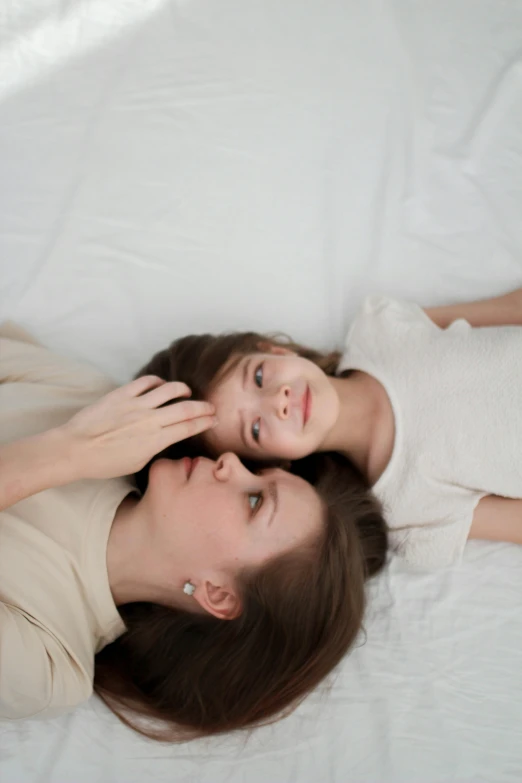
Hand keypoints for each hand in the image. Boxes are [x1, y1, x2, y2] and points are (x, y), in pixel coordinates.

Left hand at [60, 376, 215, 479]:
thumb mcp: (137, 463)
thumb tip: (164, 436)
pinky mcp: (122, 394)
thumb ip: (154, 448)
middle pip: (186, 409)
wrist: (75, 449)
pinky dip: (158, 382)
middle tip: (211, 407)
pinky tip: (160, 385)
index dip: (205, 422)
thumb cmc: (104, 463)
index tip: (214, 419)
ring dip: (183, 389)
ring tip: (187, 391)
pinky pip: (146, 381)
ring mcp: (136, 405)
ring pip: (170, 390)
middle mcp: (149, 421)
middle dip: (203, 407)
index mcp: (155, 441)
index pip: (189, 428)